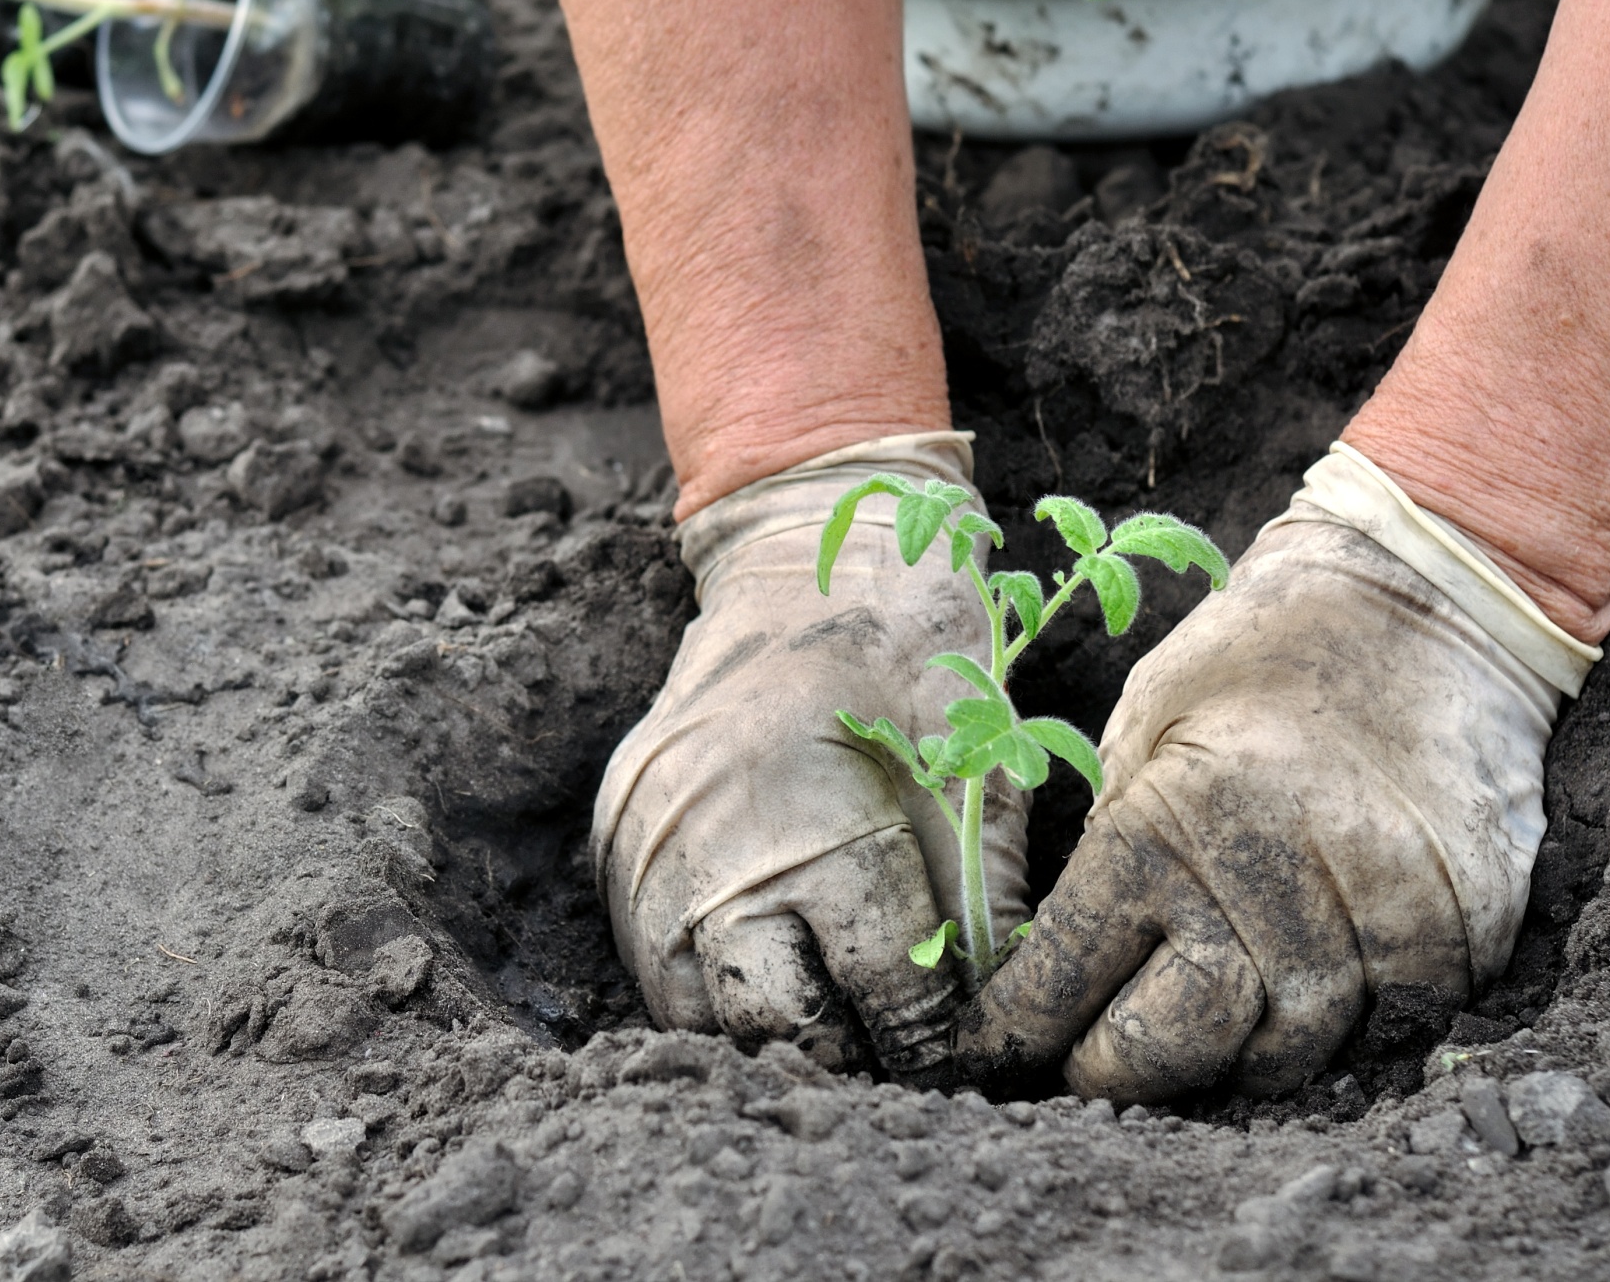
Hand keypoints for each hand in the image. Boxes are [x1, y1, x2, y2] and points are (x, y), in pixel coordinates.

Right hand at [594, 434, 1026, 1074]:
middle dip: (843, 1051)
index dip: (931, 1039)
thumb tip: (993, 1023)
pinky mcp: (617, 840)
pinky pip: (652, 956)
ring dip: (766, 1028)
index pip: (881, 994)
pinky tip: (765, 965)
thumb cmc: (908, 649)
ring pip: (697, 1010)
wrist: (802, 553)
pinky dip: (708, 979)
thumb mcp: (974, 768)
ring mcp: (650, 847)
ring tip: (829, 1022)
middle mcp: (713, 849)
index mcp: (817, 827)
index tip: (958, 1057)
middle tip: (892, 1050)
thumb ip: (982, 906)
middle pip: (774, 1026)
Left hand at [959, 447, 1591, 1101]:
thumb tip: (1063, 968)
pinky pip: (1382, 1034)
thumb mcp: (1147, 721)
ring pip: (1283, 1057)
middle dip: (1113, 1073)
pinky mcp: (1458, 935)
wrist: (1428, 606)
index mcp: (1169, 821)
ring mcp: (1376, 917)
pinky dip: (1333, 1035)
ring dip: (1227, 1063)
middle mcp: (1273, 880)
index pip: (1069, 973)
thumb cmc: (1261, 657)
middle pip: (1172, 1048)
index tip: (994, 1052)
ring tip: (1193, 1038)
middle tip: (1086, 1069)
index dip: (1020, 1029)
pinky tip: (1295, 1003)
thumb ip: (1113, 842)